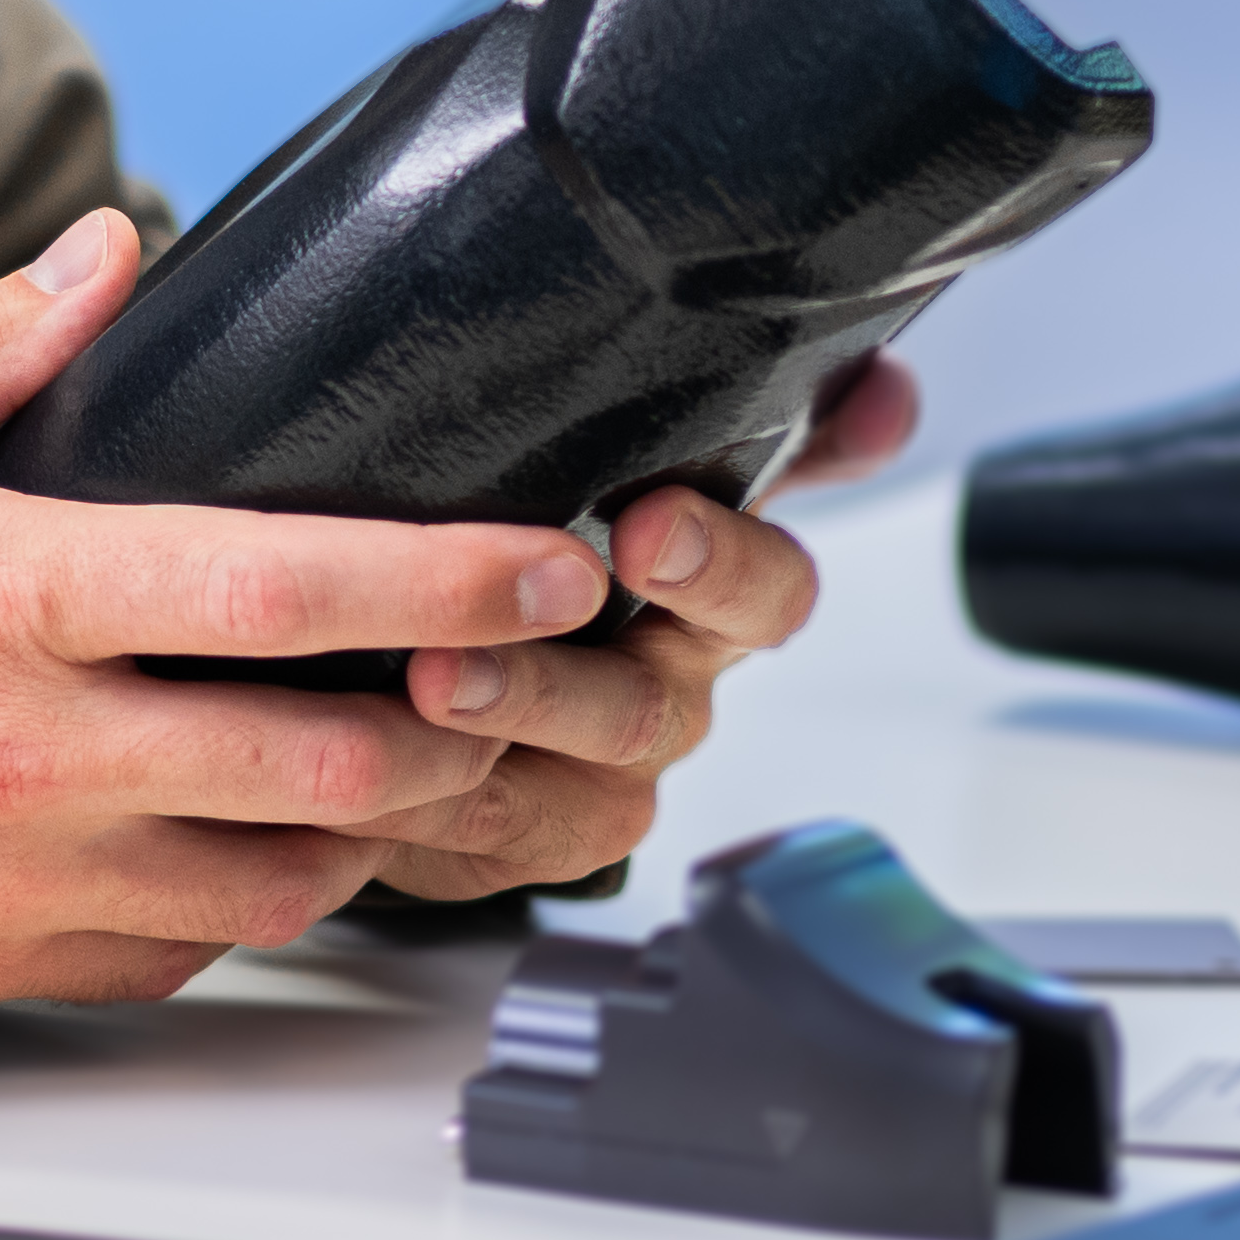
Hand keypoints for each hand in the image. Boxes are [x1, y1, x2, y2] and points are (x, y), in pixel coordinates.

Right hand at [0, 215, 624, 1048]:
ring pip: (293, 875)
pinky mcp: (4, 969)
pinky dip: (250, 890)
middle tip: (527, 669)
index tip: (552, 557)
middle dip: (466, 718)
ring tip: (408, 746)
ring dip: (370, 820)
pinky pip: (193, 946)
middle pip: (337, 757)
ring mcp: (26, 879)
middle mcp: (32, 751)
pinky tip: (246, 826)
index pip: (281, 584)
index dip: (450, 577)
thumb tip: (108, 260)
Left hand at [346, 354, 915, 908]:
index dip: (717, 563)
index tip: (653, 526)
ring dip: (485, 740)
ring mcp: (580, 785)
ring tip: (418, 689)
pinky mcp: (495, 846)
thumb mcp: (656, 456)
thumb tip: (885, 392)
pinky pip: (461, 846)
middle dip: (559, 678)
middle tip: (482, 645)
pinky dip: (407, 811)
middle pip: (642, 709)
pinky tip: (354, 767)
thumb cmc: (566, 535)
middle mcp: (657, 702)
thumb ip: (783, 424)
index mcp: (711, 606)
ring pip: (551, 792)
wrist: (439, 643)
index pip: (762, 592)